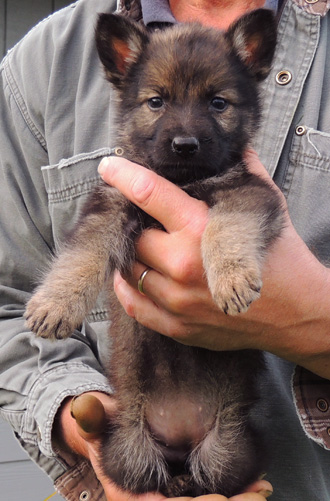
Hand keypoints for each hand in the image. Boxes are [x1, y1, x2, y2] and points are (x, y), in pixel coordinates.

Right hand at [55, 392, 271, 499]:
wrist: (111, 428)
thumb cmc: (102, 425)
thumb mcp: (94, 418)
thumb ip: (90, 416)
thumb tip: (85, 409)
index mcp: (130, 495)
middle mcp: (155, 498)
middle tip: (254, 497)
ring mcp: (172, 492)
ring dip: (236, 500)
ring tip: (261, 490)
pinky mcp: (186, 484)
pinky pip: (211, 491)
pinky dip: (235, 491)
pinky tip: (257, 484)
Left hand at [98, 152, 329, 378]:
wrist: (298, 314)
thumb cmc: (284, 259)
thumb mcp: (267, 208)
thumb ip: (247, 173)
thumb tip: (237, 148)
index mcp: (201, 229)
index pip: (150, 193)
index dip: (124, 176)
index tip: (109, 167)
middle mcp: (183, 265)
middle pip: (134, 237)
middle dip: (137, 226)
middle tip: (144, 221)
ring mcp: (178, 300)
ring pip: (129, 271)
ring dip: (131, 257)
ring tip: (144, 247)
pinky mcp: (178, 326)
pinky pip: (133, 305)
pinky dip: (127, 288)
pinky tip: (133, 276)